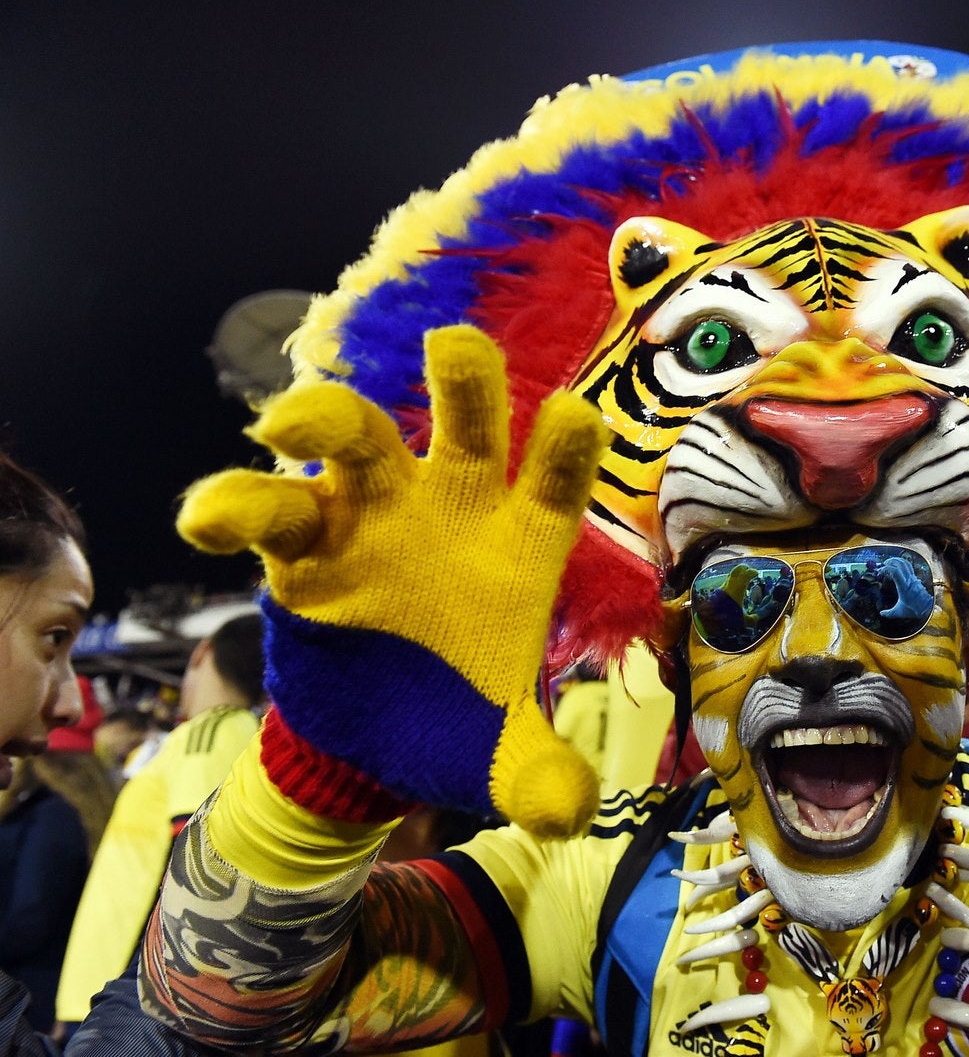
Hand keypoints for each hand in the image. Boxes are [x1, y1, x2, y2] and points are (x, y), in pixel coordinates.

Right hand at [178, 325, 607, 835]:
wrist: (371, 741)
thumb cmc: (454, 721)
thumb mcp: (501, 757)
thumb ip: (539, 776)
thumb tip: (570, 813)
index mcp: (519, 541)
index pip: (553, 480)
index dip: (565, 447)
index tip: (573, 417)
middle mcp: (450, 507)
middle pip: (463, 420)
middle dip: (462, 380)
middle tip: (450, 347)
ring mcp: (372, 516)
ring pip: (355, 439)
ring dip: (324, 417)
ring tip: (288, 427)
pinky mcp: (300, 546)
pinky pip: (263, 511)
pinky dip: (231, 507)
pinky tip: (204, 521)